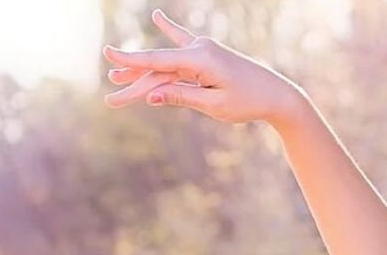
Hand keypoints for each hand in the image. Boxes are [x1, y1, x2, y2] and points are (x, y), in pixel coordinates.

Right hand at [102, 8, 306, 127]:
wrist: (277, 93)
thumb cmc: (248, 102)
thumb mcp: (214, 105)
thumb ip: (182, 97)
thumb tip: (151, 97)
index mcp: (200, 60)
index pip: (158, 61)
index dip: (132, 63)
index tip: (109, 58)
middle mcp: (199, 49)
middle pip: (159, 68)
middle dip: (135, 84)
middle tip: (111, 99)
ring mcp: (203, 49)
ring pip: (167, 64)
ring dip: (144, 73)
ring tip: (118, 81)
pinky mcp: (208, 54)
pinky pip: (183, 43)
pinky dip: (169, 31)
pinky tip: (157, 17)